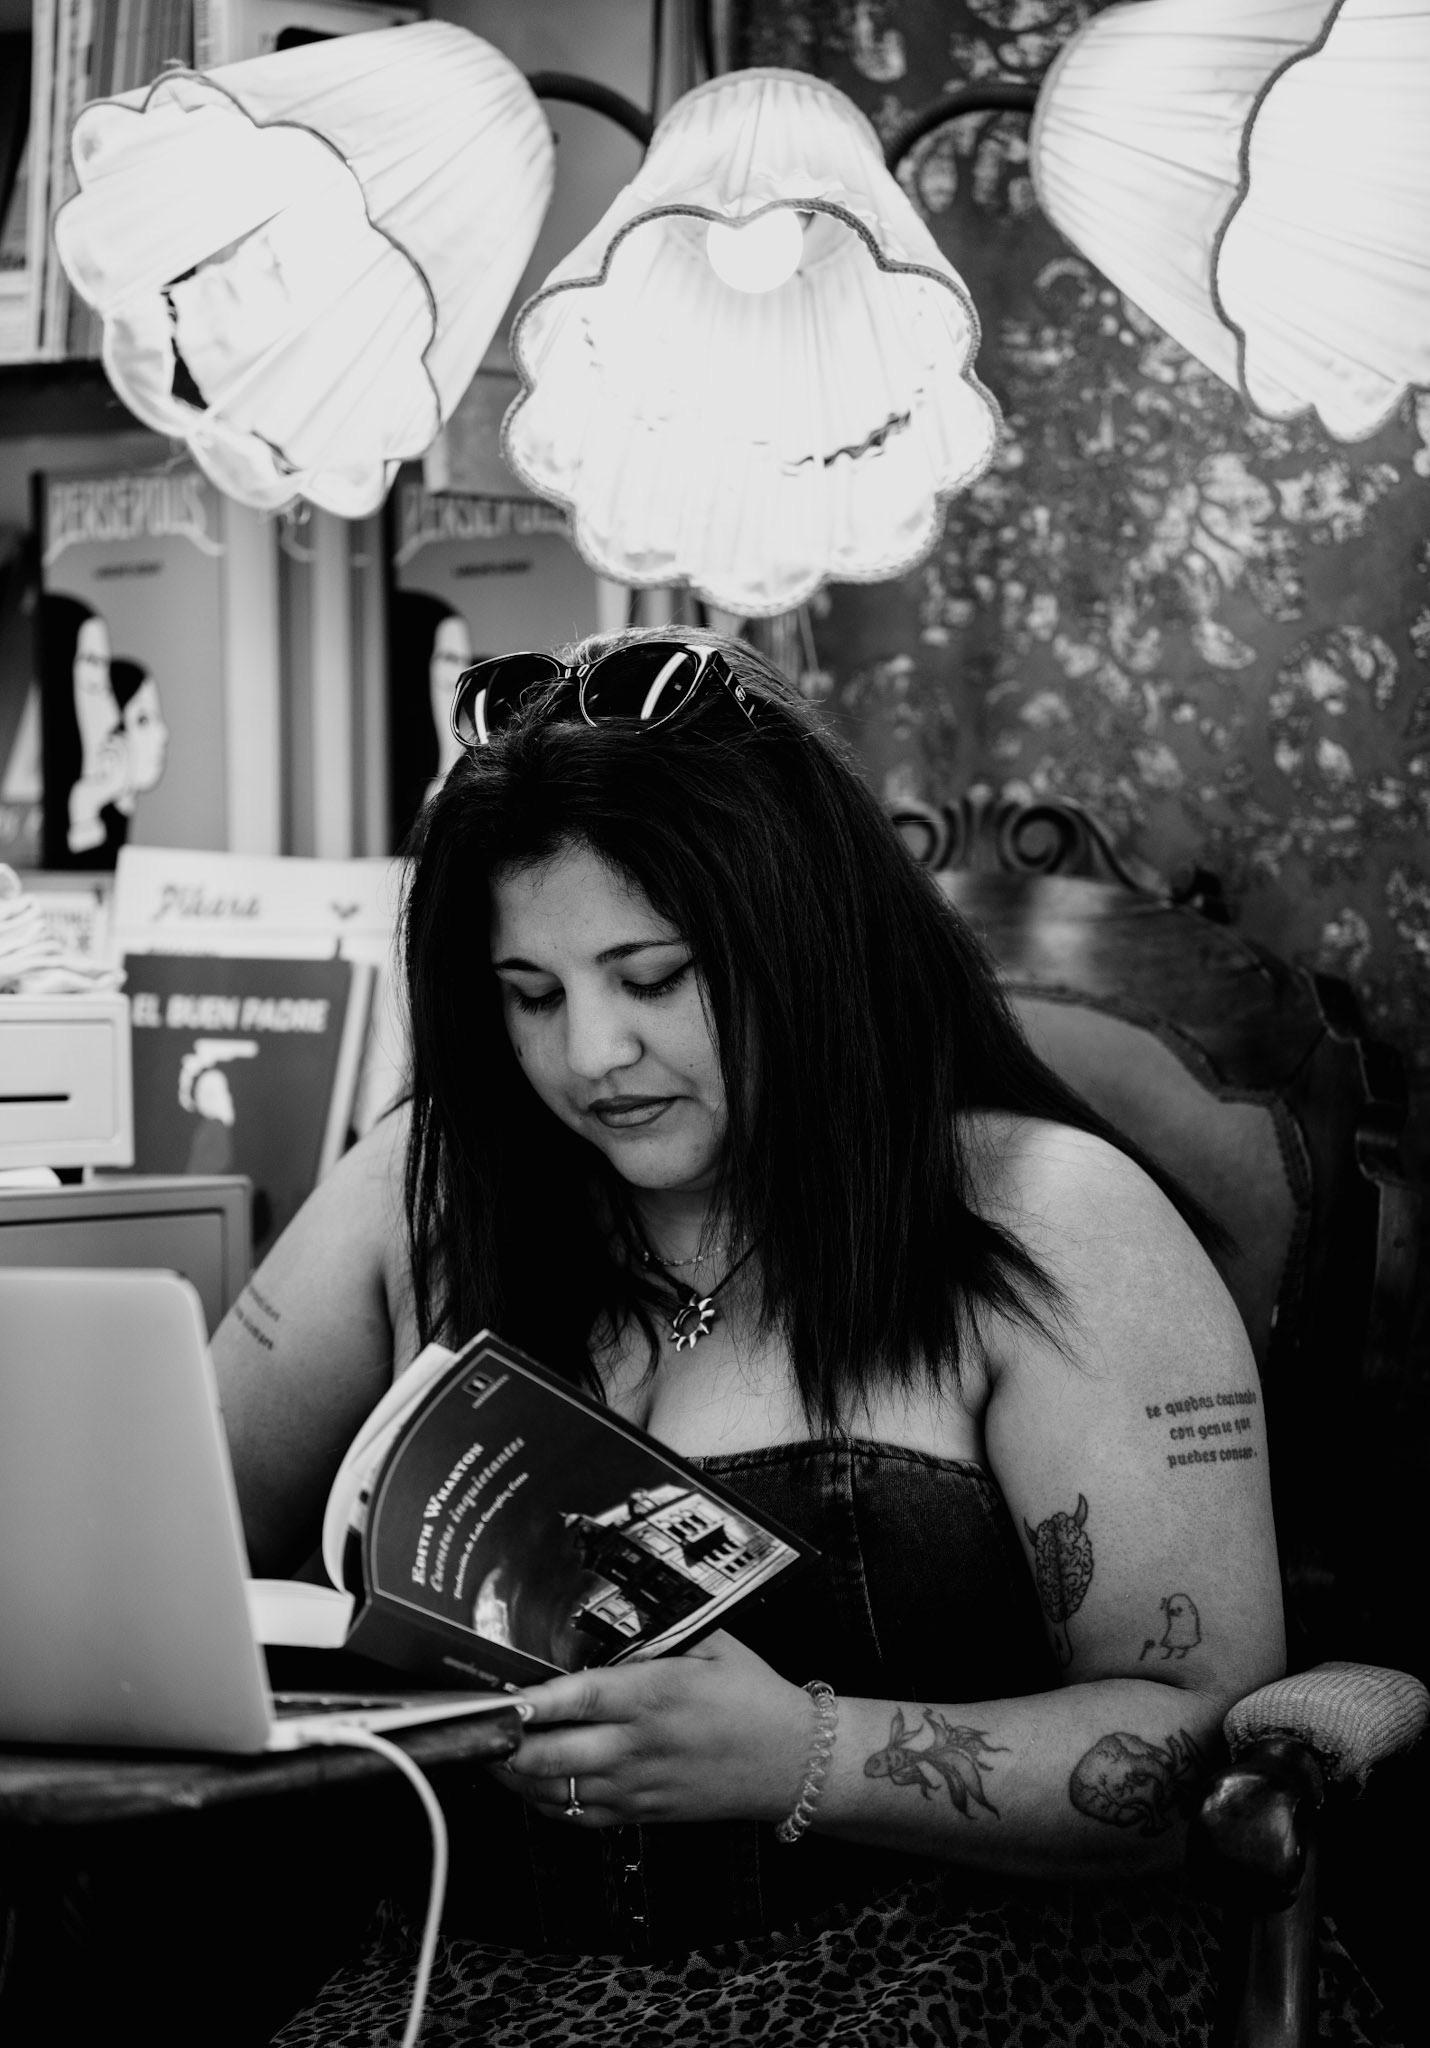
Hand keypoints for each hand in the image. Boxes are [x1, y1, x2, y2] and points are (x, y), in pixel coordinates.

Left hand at [495, 1631, 814, 1828]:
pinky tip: (531, 1784)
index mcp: (654, 1695)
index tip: (496, 1699)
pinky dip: (545, 1803)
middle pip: (551, 1757)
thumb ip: (662, 1633)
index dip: (530, 1703)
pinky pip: (579, 1817)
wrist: (795, 1761)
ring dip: (514, 1777)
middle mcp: (638, 1745)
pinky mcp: (643, 1814)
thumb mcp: (714, 1644)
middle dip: (503, 1748)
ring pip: (555, 1793)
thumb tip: (615, 1616)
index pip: (578, 1698)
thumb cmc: (755, 1698)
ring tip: (488, 1754)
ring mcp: (637, 1786)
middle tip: (472, 1729)